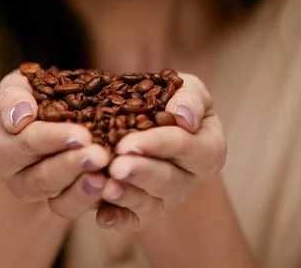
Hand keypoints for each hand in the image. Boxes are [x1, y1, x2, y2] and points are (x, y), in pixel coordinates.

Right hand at [0, 69, 110, 219]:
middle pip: (41, 177)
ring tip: (104, 176)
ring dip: (82, 188)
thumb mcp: (14, 87)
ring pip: (56, 199)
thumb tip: (22, 116)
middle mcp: (12, 175)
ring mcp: (35, 192)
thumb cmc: (24, 97)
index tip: (81, 134)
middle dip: (72, 166)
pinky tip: (109, 186)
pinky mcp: (58, 200)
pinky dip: (90, 200)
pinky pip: (71, 208)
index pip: (25, 144)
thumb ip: (12, 96)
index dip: (52, 139)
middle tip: (99, 155)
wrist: (35, 118)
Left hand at [96, 73, 226, 230]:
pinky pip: (132, 221)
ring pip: (150, 204)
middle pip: (168, 181)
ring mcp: (167, 199)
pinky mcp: (144, 212)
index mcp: (208, 149)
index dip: (158, 144)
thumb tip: (184, 117)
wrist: (156, 113)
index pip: (185, 147)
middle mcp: (190, 179)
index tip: (130, 142)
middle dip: (140, 173)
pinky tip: (102, 215)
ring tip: (107, 187)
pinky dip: (117, 219)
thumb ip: (190, 98)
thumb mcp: (189, 89)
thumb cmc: (175, 99)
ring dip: (127, 196)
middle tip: (117, 166)